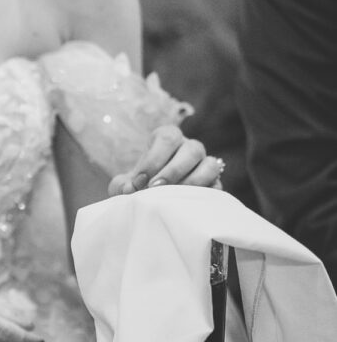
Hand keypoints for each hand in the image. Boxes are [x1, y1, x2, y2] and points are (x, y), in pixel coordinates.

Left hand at [108, 125, 223, 194]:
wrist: (153, 198)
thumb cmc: (139, 185)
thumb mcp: (126, 182)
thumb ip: (122, 184)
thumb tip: (128, 189)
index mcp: (167, 138)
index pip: (167, 138)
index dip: (153, 160)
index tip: (139, 180)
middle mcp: (188, 147)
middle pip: (192, 149)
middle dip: (173, 171)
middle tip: (154, 188)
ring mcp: (205, 164)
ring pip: (211, 164)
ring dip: (192, 181)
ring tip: (173, 196)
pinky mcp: (215, 183)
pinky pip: (218, 184)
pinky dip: (205, 193)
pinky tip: (187, 203)